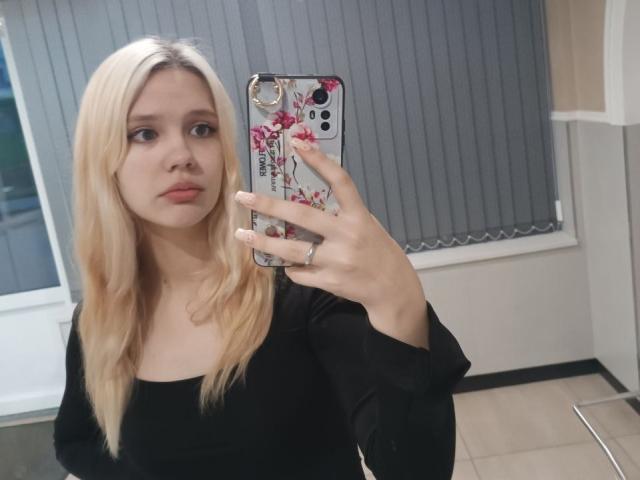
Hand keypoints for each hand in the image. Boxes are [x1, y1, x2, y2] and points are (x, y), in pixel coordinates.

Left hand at [233, 138, 424, 317]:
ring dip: (264, 242)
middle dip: (269, 206)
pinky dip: (291, 267)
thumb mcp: (368, 226)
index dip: (319, 160)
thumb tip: (310, 200)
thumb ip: (343, 215)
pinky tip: (289, 264)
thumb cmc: (378, 252)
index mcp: (359, 217)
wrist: (393, 289)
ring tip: (242, 235)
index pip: (340, 181)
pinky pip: (299, 272)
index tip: (297, 143)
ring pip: (292, 249)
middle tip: (244, 197)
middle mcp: (347, 236)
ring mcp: (337, 260)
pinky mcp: (329, 281)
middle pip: (302, 216)